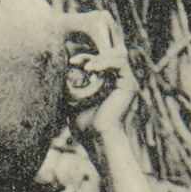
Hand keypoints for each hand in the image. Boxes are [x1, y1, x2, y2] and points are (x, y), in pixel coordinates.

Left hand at [66, 9, 136, 140]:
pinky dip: (105, 62)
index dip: (86, 56)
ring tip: (86, 67)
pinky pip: (120, 62)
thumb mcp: (73, 101)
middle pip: (111, 52)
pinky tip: (91, 69)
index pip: (101, 60)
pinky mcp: (129, 85)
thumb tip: (61, 72)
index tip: (71, 62)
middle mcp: (119, 81)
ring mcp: (126, 82)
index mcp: (109, 83)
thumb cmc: (85, 126)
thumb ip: (71, 86)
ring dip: (99, 57)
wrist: (97, 138)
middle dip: (91, 54)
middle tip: (75, 62)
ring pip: (118, 53)